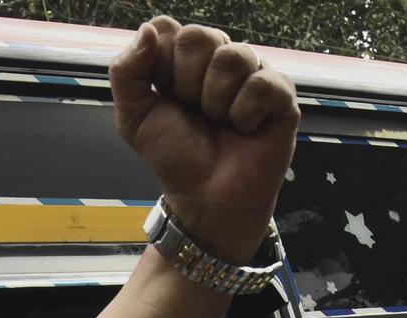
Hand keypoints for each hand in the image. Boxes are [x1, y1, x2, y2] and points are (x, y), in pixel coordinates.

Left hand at [110, 18, 297, 262]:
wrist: (206, 198)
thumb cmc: (174, 157)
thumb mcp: (133, 118)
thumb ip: (126, 72)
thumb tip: (147, 30)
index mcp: (181, 59)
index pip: (167, 28)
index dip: (160, 64)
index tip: (164, 96)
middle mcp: (217, 58)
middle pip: (197, 36)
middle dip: (186, 84)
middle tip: (193, 112)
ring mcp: (250, 72)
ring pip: (231, 57)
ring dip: (215, 101)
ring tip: (218, 122)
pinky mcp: (280, 93)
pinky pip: (261, 83)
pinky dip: (245, 114)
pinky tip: (244, 129)